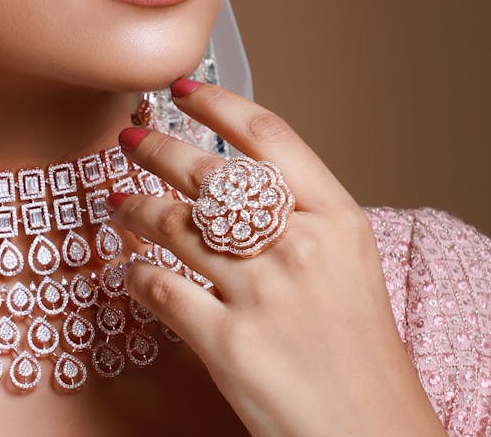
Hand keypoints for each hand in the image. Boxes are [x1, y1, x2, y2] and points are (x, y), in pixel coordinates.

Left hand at [105, 80, 446, 436]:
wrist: (371, 433)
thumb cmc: (359, 354)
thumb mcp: (349, 267)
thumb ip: (301, 220)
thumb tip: (237, 184)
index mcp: (336, 218)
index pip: (267, 134)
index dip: (215, 104)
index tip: (181, 89)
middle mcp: (299, 245)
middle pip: (209, 172)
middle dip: (158, 148)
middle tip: (130, 140)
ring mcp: (261, 292)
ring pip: (174, 223)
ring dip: (136, 207)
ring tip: (119, 202)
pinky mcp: (227, 341)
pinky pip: (159, 287)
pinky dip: (136, 274)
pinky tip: (131, 270)